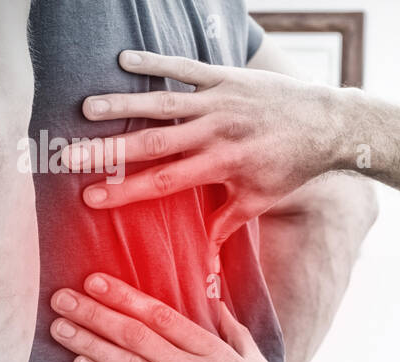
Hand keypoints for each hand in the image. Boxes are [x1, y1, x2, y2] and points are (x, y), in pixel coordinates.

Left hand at [45, 272, 330, 361]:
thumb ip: (236, 334)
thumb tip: (216, 304)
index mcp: (218, 355)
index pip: (163, 317)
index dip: (126, 297)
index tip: (96, 281)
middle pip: (138, 337)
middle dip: (97, 314)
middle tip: (62, 297)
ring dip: (91, 344)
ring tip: (60, 327)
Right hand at [62, 49, 356, 255]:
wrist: (328, 123)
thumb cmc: (292, 167)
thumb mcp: (260, 199)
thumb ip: (225, 225)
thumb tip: (203, 264)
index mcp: (222, 165)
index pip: (165, 182)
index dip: (126, 190)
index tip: (90, 198)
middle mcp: (217, 132)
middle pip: (154, 143)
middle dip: (110, 151)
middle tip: (70, 157)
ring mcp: (220, 101)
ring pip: (164, 104)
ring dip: (124, 105)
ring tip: (85, 109)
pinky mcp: (227, 76)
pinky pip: (185, 67)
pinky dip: (155, 63)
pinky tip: (122, 60)